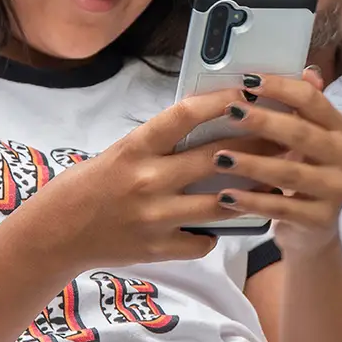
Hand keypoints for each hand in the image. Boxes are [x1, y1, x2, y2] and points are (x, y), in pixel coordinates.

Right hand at [29, 87, 255, 267]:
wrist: (57, 232)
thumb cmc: (93, 184)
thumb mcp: (123, 151)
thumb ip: (162, 142)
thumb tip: (210, 121)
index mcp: (136, 148)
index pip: (185, 115)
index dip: (221, 101)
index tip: (248, 93)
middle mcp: (147, 180)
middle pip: (215, 158)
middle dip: (255, 146)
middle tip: (284, 138)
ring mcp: (154, 217)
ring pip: (220, 203)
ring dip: (249, 193)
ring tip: (272, 182)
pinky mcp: (158, 248)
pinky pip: (203, 240)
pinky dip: (214, 233)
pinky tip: (222, 226)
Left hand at [209, 69, 341, 254]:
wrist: (317, 231)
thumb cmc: (304, 176)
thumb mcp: (307, 140)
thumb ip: (304, 108)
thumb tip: (307, 72)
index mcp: (336, 129)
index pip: (311, 100)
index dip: (281, 88)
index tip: (248, 80)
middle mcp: (341, 156)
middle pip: (301, 133)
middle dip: (264, 121)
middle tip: (231, 112)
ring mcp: (333, 189)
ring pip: (290, 173)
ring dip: (252, 164)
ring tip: (220, 158)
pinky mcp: (320, 219)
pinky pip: (282, 209)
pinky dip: (253, 202)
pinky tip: (227, 196)